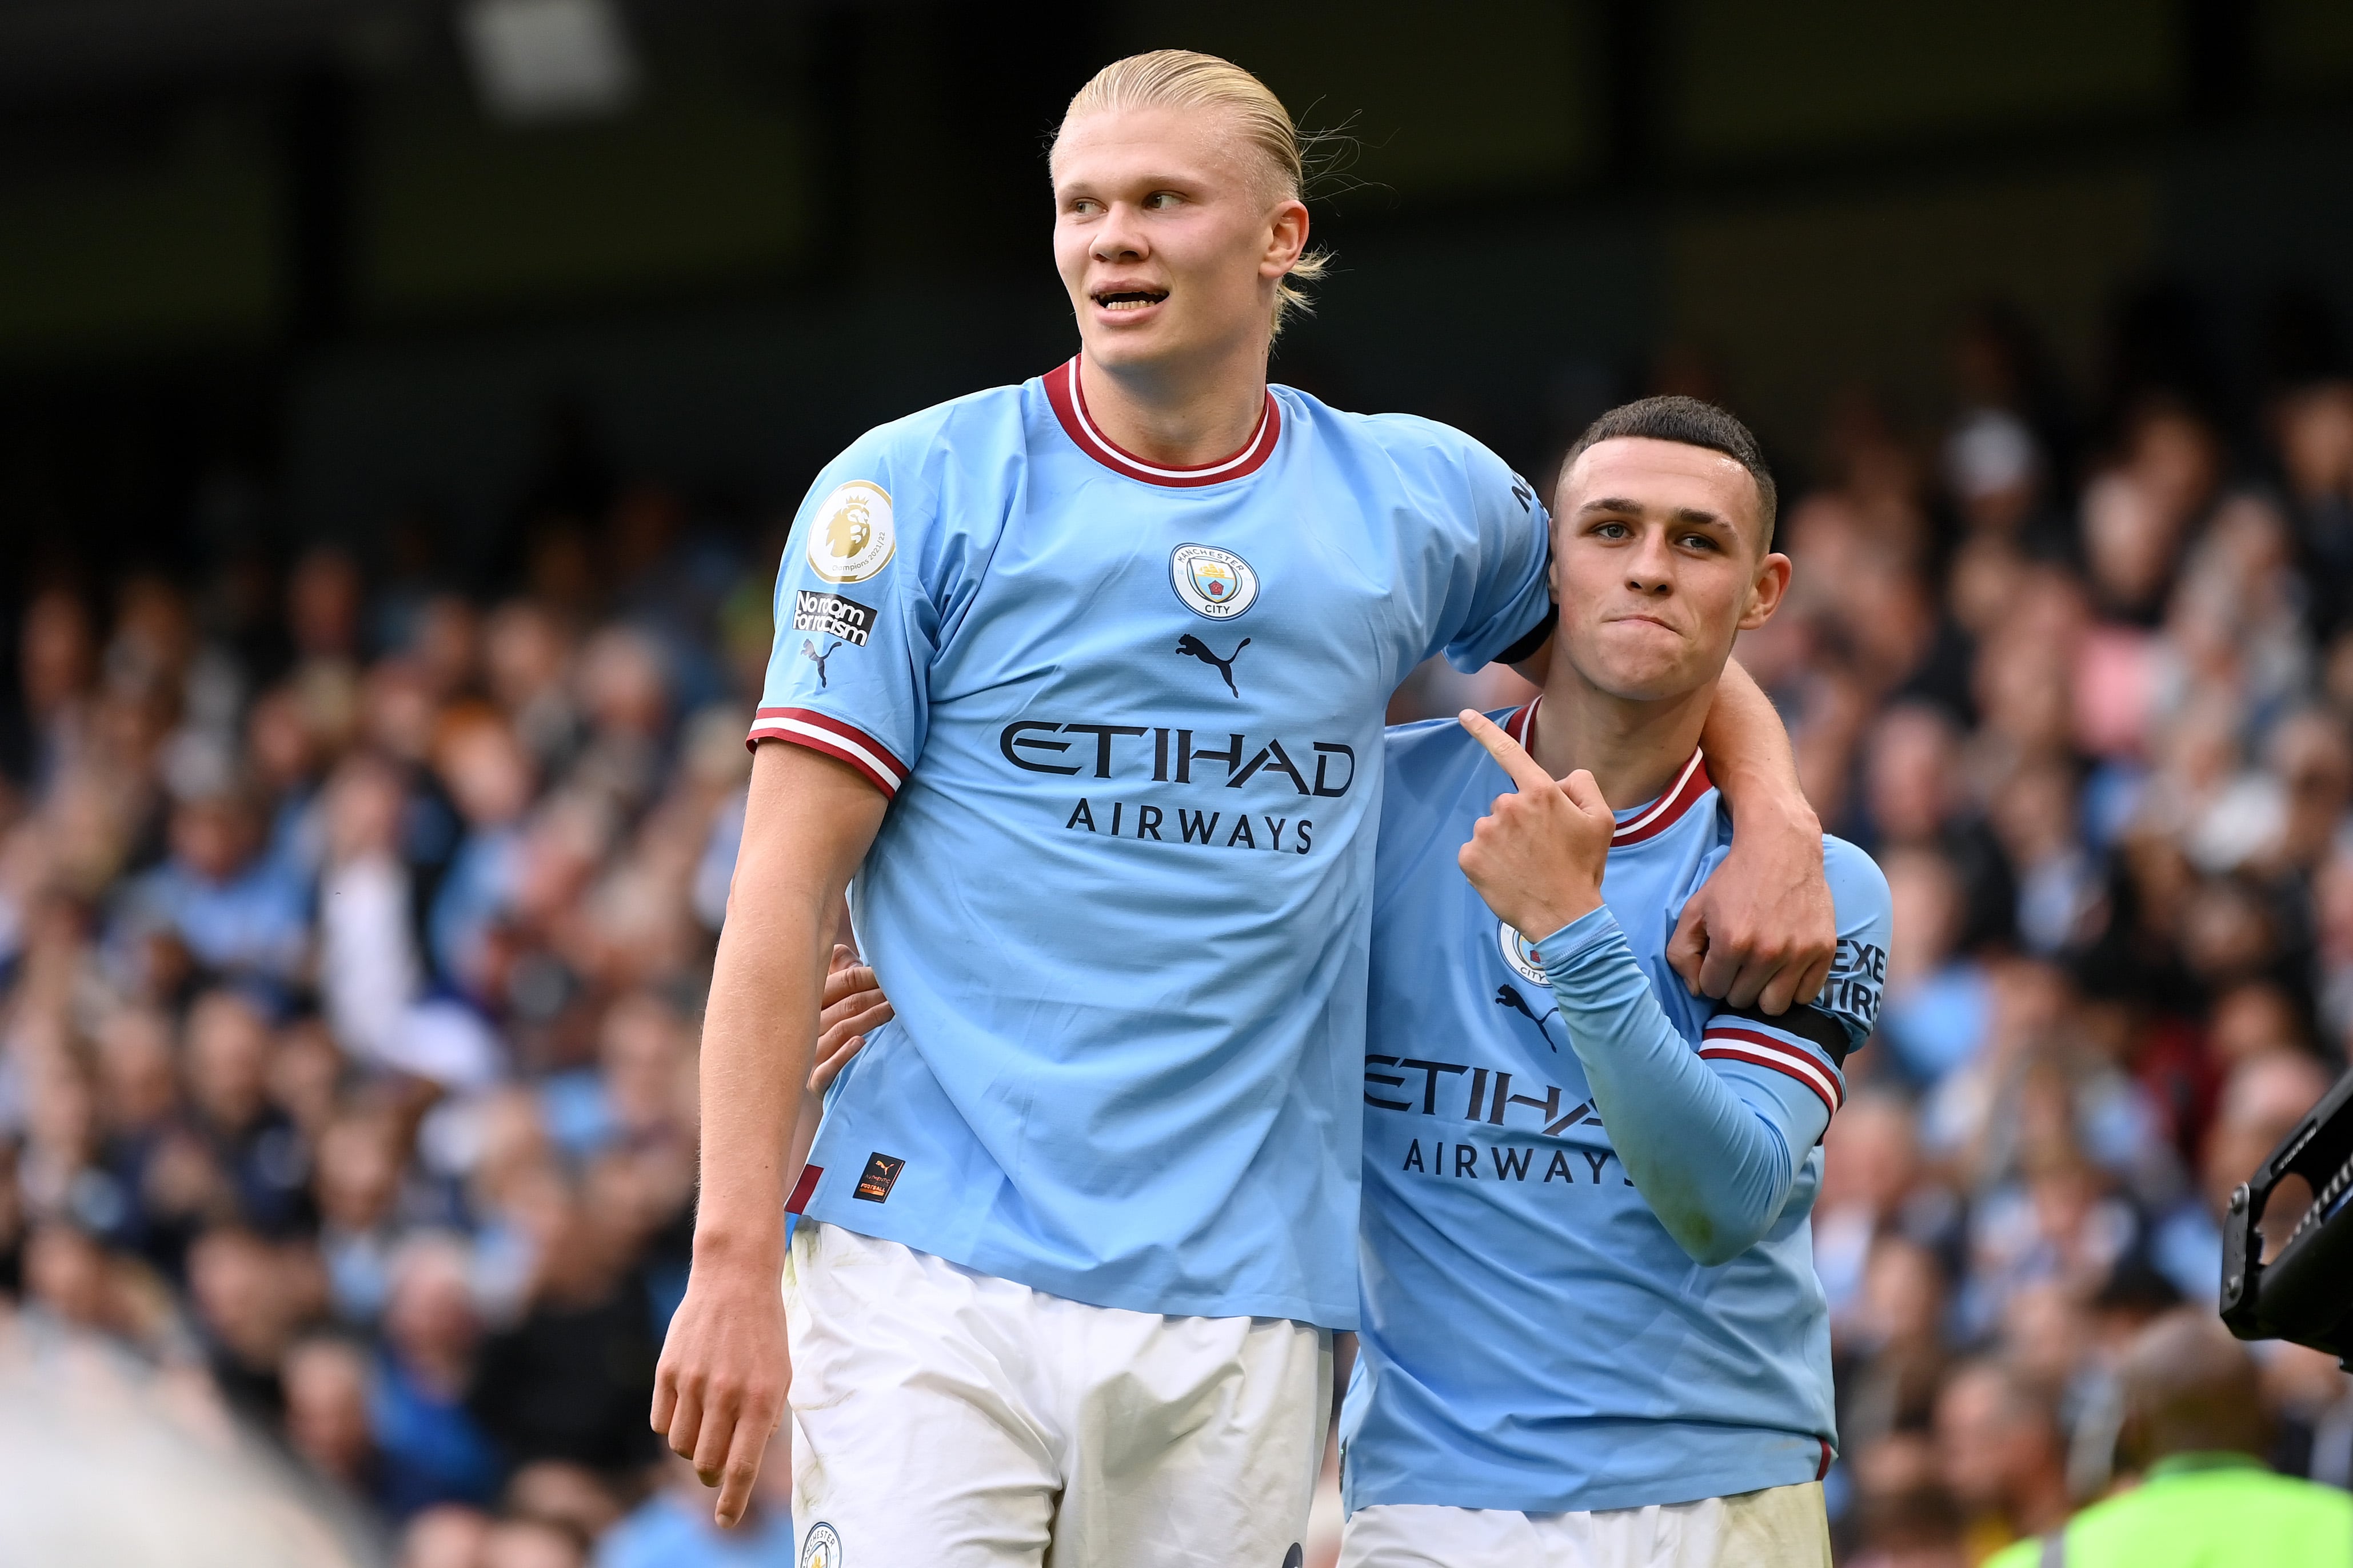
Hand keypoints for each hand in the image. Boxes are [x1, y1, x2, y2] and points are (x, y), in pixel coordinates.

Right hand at [651, 1257, 789, 1527]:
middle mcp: (726, 1394)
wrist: (735, 1279)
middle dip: (712, 1474)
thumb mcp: (780, 1376)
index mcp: (761, 1398)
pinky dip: (673, 1425)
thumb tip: (742, 1461)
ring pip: (681, 1447)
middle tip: (718, 1463)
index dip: (734, 1500)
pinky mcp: (667, 1372)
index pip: (743, 1466)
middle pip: (706, 1464)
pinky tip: (688, 1404)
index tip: (727, 1522)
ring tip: (706, 1422)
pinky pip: (662, 1423)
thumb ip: (764, 1420)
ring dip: (693, 1447)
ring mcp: (693, 1383)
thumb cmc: (764, 1333)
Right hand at [812, 944, 889, 1094]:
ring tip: (893, 1013)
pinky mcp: (815, 1081)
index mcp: (812, 1000)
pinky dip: (843, 1054)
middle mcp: (807, 1026)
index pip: (843, 981)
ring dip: (869, 1020)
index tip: (892, 974)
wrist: (831, 1078)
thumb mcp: (836, 994)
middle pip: (845, 1005)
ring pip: (841, 1030)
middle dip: (875, 997)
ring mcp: (810, 1054)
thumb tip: (843, 949)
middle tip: (900, 994)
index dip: (870, 976)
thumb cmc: (835, 1024)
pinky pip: (826, 1068)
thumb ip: (841, 970)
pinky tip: (861, 1044)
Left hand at [1455, 709, 1612, 942]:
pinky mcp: (1469, 857)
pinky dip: (1489, 862)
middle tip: (1543, 849)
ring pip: (1492, 828)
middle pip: (1508, 804)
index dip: (1484, 730)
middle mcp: (1507, 806)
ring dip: (1505, 842)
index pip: (1509, 753)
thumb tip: (1558, 780)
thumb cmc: (1583, 868)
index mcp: (1539, 793)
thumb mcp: (1601, 820)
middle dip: (1522, 820)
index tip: (1463, 714)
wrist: (1564, 917)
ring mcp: (1485, 832)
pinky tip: (1509, 876)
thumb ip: (1581, 785)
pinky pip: (1477, 851)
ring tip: (1527, 866)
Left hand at [1667, 801, 1832, 1013]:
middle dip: (1735, 983)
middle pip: (1743, 1000)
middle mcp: (1767, 952)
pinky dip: (1793, 987)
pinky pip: (1807, 996)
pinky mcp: (1825, 950)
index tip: (1718, 957)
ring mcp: (1799, 952)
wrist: (1781, 848)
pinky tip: (1785, 966)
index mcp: (1732, 942)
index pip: (1713, 989)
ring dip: (1764, 991)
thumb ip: (1681, 953)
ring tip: (1761, 968)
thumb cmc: (1733, 880)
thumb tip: (1697, 991)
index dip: (1712, 974)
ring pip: (1775, 1006)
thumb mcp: (1693, 910)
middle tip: (1740, 959)